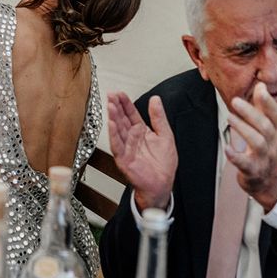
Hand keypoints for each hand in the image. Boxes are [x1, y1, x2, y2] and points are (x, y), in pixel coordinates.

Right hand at [108, 92, 177, 210]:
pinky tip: (112, 124)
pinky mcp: (124, 159)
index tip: (119, 93)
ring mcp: (126, 148)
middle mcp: (131, 138)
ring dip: (113, 117)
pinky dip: (114, 135)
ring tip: (110, 105)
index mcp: (141, 132)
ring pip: (118, 130)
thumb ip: (159, 118)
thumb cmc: (163, 164)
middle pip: (122, 119)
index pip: (131, 114)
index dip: (125, 103)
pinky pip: (117, 145)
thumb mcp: (165, 135)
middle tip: (111, 95)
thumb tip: (156, 100)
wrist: (162, 184)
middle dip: (116, 107)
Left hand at [226, 82, 276, 210]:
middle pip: (265, 126)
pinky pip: (245, 164)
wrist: (272, 183)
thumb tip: (261, 86)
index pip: (276, 114)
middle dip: (252, 112)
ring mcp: (264, 158)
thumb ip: (263, 109)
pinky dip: (236, 156)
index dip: (268, 101)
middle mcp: (272, 143)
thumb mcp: (269, 130)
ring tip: (230, 117)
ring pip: (258, 142)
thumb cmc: (267, 152)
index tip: (260, 87)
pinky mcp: (253, 171)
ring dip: (244, 129)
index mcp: (275, 132)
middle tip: (236, 100)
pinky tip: (227, 149)